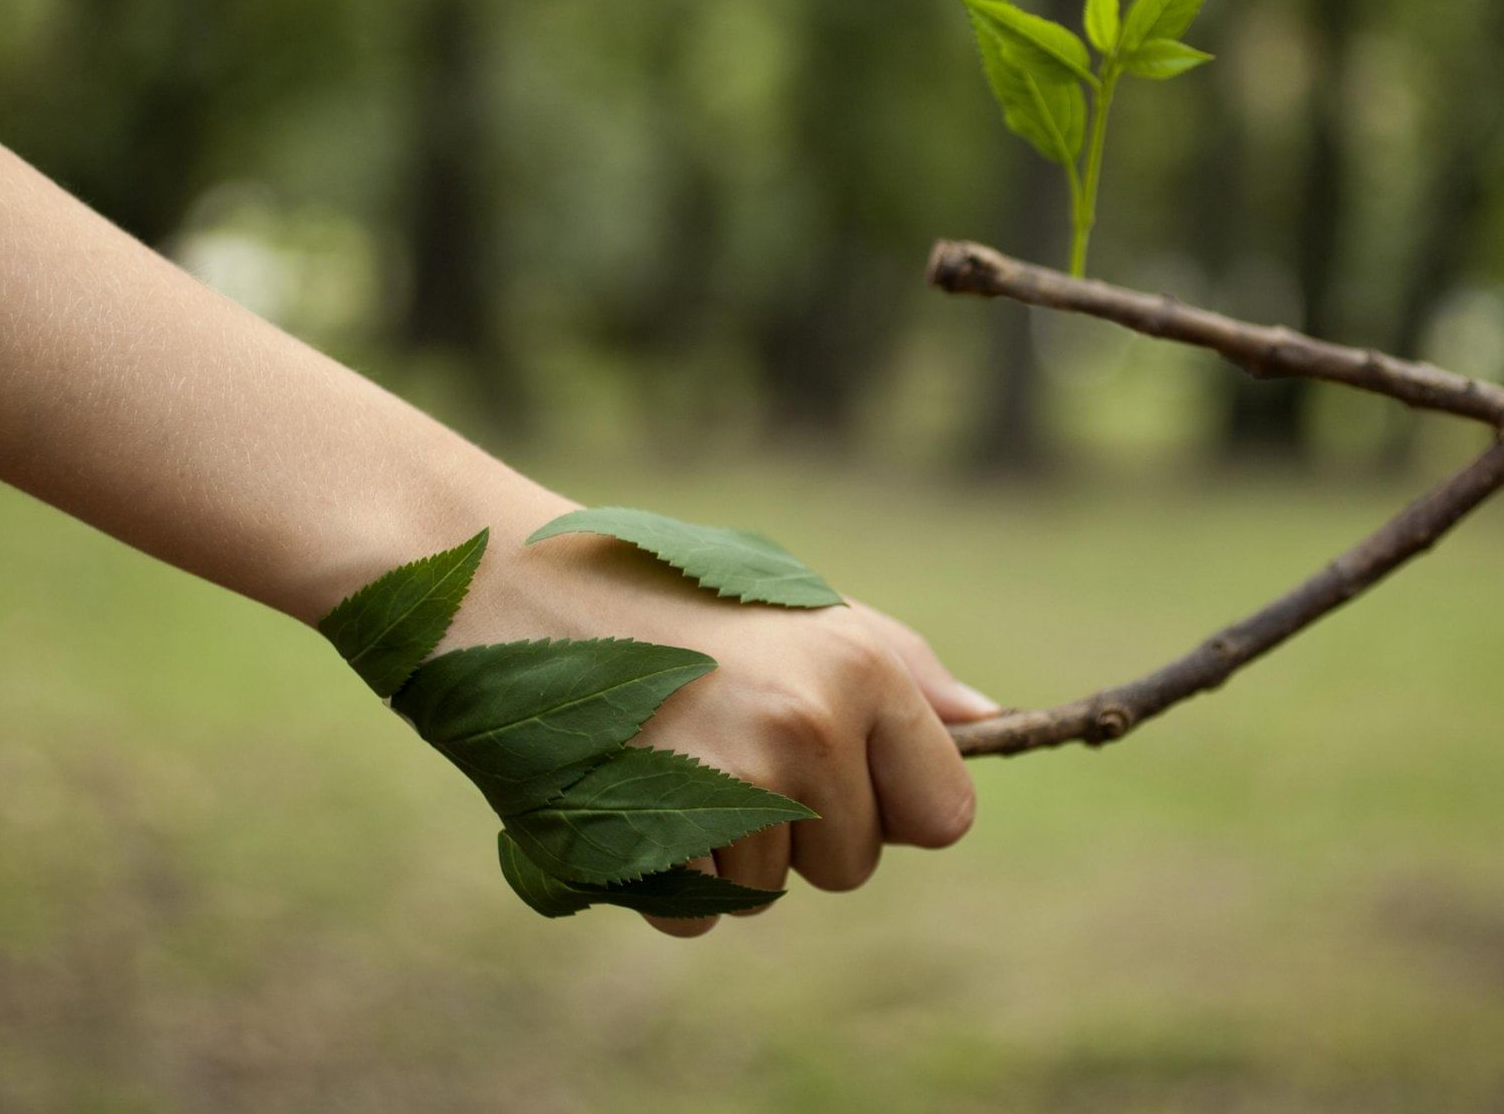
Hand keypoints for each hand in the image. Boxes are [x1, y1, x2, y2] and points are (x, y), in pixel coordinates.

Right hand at [450, 508, 999, 935]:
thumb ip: (899, 671)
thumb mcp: (796, 606)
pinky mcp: (654, 837)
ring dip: (727, 848)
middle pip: (854, 865)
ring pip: (771, 892)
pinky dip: (667, 878)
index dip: (893, 804)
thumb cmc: (665, 591)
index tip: (841, 770)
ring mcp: (731, 786)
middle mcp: (809, 726)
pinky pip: (698, 916)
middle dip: (803, 830)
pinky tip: (632, 792)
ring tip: (671, 753)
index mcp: (860, 668)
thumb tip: (992, 723)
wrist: (511, 585)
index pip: (946, 813)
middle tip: (729, 743)